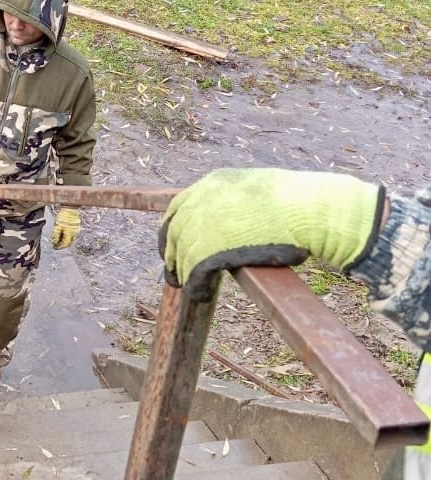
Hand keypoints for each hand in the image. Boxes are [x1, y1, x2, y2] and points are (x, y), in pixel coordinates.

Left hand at [51, 207, 80, 249]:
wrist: (70, 208)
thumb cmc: (64, 216)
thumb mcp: (57, 225)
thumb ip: (55, 234)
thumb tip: (54, 242)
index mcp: (69, 233)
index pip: (64, 243)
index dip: (59, 246)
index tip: (54, 247)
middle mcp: (74, 233)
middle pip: (68, 243)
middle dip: (63, 245)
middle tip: (57, 245)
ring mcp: (76, 230)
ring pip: (71, 240)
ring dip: (65, 242)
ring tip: (59, 241)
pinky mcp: (76, 227)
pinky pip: (72, 235)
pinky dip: (68, 237)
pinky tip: (64, 235)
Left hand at [160, 168, 382, 298]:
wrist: (308, 209)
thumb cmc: (298, 201)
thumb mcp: (258, 189)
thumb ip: (238, 200)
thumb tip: (234, 218)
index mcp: (212, 183)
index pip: (179, 207)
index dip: (174, 229)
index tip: (173, 243)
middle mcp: (201, 201)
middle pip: (173, 232)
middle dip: (171, 253)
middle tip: (174, 271)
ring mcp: (202, 225)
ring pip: (182, 255)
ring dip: (183, 273)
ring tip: (187, 286)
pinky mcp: (208, 250)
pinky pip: (193, 274)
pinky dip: (195, 287)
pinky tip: (201, 295)